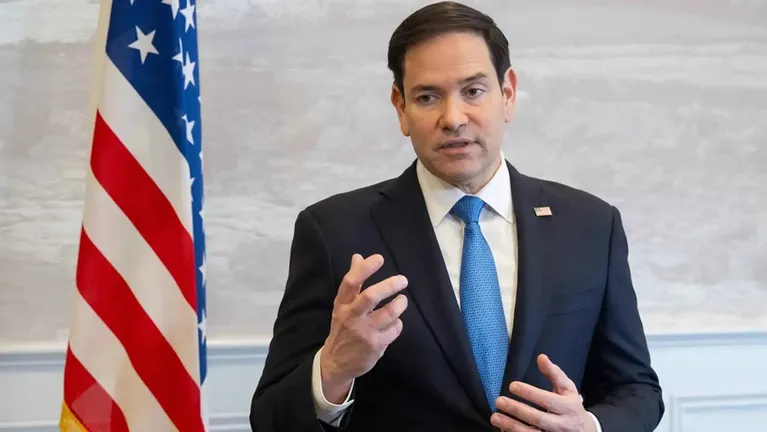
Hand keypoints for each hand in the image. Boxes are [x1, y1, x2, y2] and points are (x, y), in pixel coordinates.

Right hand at [320, 254, 408, 402]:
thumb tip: (358, 256)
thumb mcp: (343, 304)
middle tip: (403, 280)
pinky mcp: (375, 346)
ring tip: (402, 300)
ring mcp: (364, 332)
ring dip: (399, 304)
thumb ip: (353, 281)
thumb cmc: (343, 327)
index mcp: (342, 304)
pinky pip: (394, 329)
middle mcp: (351, 317)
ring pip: (388, 314)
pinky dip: (398, 323)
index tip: (379, 258)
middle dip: (389, 286)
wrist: (336, 363)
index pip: (351, 282)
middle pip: (370, 297)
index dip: (365, 269)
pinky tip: (395, 323)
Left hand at [490, 354, 595, 431]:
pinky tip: (503, 430)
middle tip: (499, 400)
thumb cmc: (571, 406)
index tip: (512, 386)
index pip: (548, 400)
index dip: (530, 393)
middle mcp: (562, 425)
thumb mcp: (567, 389)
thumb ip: (554, 373)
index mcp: (569, 408)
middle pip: (538, 419)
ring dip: (511, 426)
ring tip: (495, 417)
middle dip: (517, 410)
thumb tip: (541, 357)